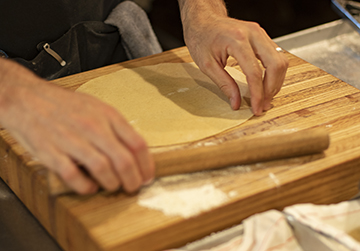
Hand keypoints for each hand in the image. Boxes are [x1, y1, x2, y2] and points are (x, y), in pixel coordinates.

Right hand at [0, 59, 154, 193]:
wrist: (28, 98)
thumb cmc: (65, 104)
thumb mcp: (97, 107)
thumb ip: (116, 127)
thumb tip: (134, 150)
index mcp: (107, 115)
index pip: (137, 144)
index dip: (147, 165)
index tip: (147, 176)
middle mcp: (93, 127)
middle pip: (124, 161)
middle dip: (133, 180)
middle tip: (134, 187)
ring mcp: (72, 140)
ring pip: (103, 169)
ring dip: (112, 184)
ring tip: (112, 186)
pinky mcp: (52, 152)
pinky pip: (74, 176)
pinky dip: (86, 186)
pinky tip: (90, 186)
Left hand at [181, 4, 287, 114]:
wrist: (203, 19)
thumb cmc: (201, 37)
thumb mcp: (207, 65)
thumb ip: (224, 84)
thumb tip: (236, 102)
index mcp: (237, 40)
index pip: (255, 72)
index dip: (257, 94)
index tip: (256, 108)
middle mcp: (253, 34)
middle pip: (275, 65)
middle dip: (272, 89)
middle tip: (263, 105)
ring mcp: (260, 33)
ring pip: (280, 60)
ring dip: (275, 82)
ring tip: (265, 97)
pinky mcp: (262, 36)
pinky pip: (276, 56)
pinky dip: (274, 72)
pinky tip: (266, 84)